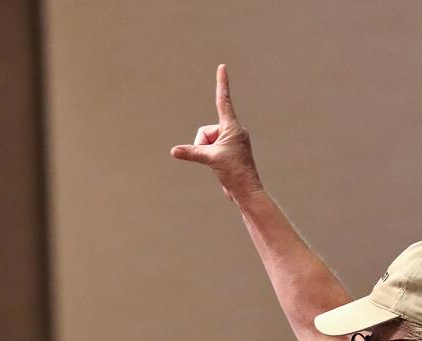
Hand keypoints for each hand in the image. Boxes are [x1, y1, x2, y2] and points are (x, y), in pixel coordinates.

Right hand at [171, 65, 263, 200]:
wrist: (247, 191)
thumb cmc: (235, 174)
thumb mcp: (210, 160)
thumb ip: (191, 153)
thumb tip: (174, 151)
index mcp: (232, 127)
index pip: (223, 101)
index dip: (222, 83)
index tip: (222, 67)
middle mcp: (233, 131)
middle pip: (205, 131)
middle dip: (203, 145)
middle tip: (216, 159)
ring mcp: (231, 141)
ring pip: (207, 142)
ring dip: (207, 153)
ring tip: (220, 165)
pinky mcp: (229, 151)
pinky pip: (211, 149)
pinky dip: (210, 158)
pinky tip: (221, 169)